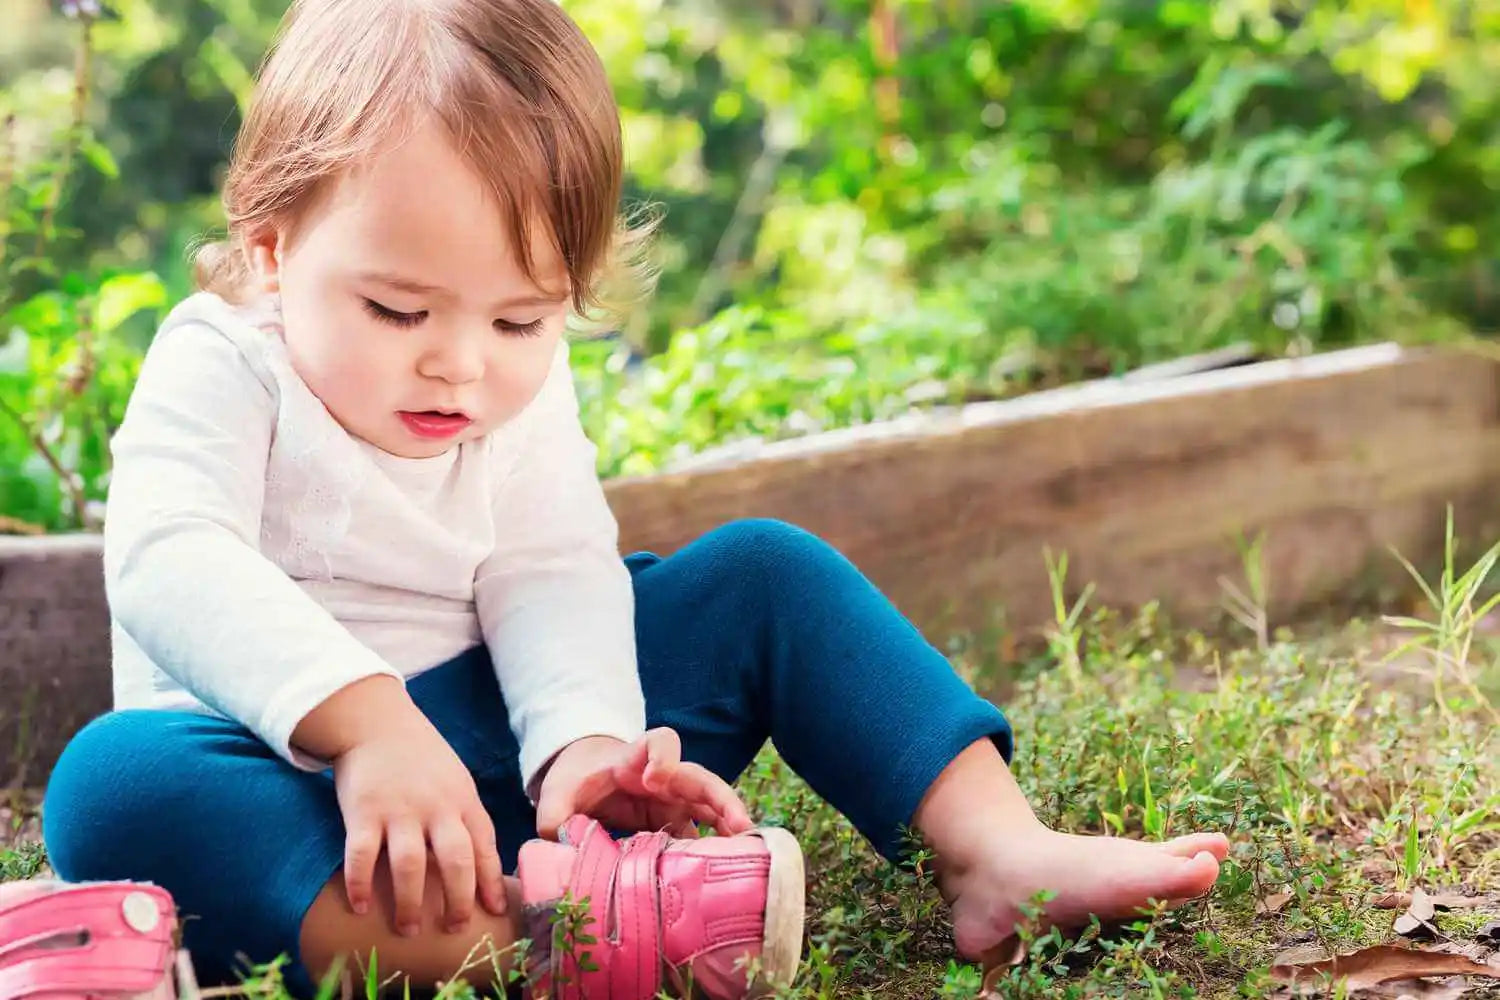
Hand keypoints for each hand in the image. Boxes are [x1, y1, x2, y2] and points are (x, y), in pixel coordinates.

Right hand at [298, 677, 506, 937]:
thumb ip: (467, 819)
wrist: (375, 722)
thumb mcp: (456, 781)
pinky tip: (360, 907)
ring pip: (410, 865)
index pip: (484, 846)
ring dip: (410, 903)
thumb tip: (485, 870)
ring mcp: (399, 809)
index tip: (495, 912)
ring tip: (409, 929)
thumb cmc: (420, 760)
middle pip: (455, 860)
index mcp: (462, 800)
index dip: (491, 881)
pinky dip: (360, 884)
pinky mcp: (363, 811)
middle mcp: (435, 807)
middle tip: (454, 930)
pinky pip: (360, 855)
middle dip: (457, 900)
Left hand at [535, 728, 753, 839]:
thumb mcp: (556, 793)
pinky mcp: (675, 824)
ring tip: (750, 856)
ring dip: (730, 828)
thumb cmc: (575, 780)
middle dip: (723, 800)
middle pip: (702, 779)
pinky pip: (700, 836)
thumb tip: (562, 843)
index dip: (663, 757)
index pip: (660, 742)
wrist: (583, 779)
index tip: (654, 779)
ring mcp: (674, 801)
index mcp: (634, 760)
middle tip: (740, 827)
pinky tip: (724, 876)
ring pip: (711, 808)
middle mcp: (664, 778)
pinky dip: (714, 852)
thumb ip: (554, 814)